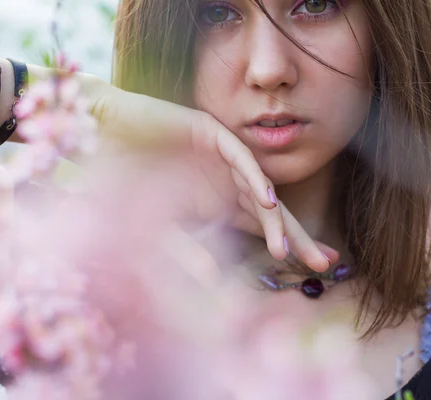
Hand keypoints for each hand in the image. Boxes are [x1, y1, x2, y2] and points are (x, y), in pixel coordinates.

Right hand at [80, 76, 337, 271]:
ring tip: (284, 249)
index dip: (291, 246)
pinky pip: (239, 158)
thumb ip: (187, 249)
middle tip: (324, 263)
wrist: (105, 134)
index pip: (265, 229)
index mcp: (222, 204)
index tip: (317, 268)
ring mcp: (224, 159)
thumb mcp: (160, 224)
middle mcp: (229, 183)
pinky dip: (252, 177)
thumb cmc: (128, 182)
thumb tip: (214, 279)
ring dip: (273, 219)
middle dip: (298, 237)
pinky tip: (265, 200)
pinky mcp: (212, 133)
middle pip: (272, 214)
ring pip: (259, 190)